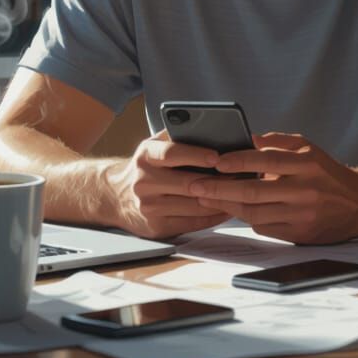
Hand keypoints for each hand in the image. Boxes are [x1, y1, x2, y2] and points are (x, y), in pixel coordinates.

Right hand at [104, 130, 229, 239]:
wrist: (116, 196)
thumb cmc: (147, 167)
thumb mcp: (154, 146)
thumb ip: (177, 137)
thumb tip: (213, 130)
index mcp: (146, 156)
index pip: (172, 153)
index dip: (196, 155)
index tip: (217, 156)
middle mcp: (144, 182)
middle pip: (188, 183)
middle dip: (218, 180)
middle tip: (241, 175)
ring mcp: (149, 207)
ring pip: (194, 205)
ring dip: (220, 199)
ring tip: (240, 191)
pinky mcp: (157, 226)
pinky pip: (193, 223)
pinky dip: (214, 216)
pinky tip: (228, 208)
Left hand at [188, 133, 357, 243]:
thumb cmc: (327, 172)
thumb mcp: (308, 148)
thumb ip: (277, 142)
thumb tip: (244, 138)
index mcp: (306, 163)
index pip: (264, 160)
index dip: (237, 162)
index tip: (215, 163)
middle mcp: (305, 189)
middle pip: (254, 191)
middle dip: (219, 189)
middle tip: (194, 186)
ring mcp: (302, 214)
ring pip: (255, 213)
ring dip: (227, 206)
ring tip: (205, 199)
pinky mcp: (300, 233)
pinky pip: (265, 228)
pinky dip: (246, 219)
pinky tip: (231, 210)